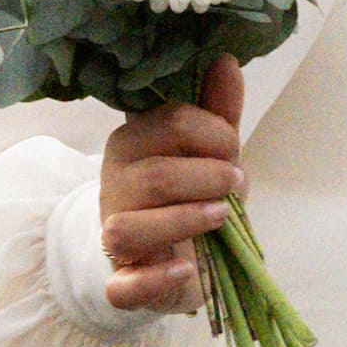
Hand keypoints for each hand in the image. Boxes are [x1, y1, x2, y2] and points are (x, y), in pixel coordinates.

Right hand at [99, 53, 245, 316]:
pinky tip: (186, 267)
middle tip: (234, 184)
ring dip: (185, 221)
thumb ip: (218, 110)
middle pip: (155, 176)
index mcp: (132, 144)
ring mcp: (112, 237)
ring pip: (128, 228)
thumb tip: (226, 59)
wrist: (170, 256)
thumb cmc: (191, 194)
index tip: (234, 149)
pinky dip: (156, 279)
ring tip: (220, 216)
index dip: (214, 134)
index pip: (169, 122)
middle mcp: (114, 187)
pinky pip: (124, 287)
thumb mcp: (210, 151)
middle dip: (209, 178)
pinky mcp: (120, 283)